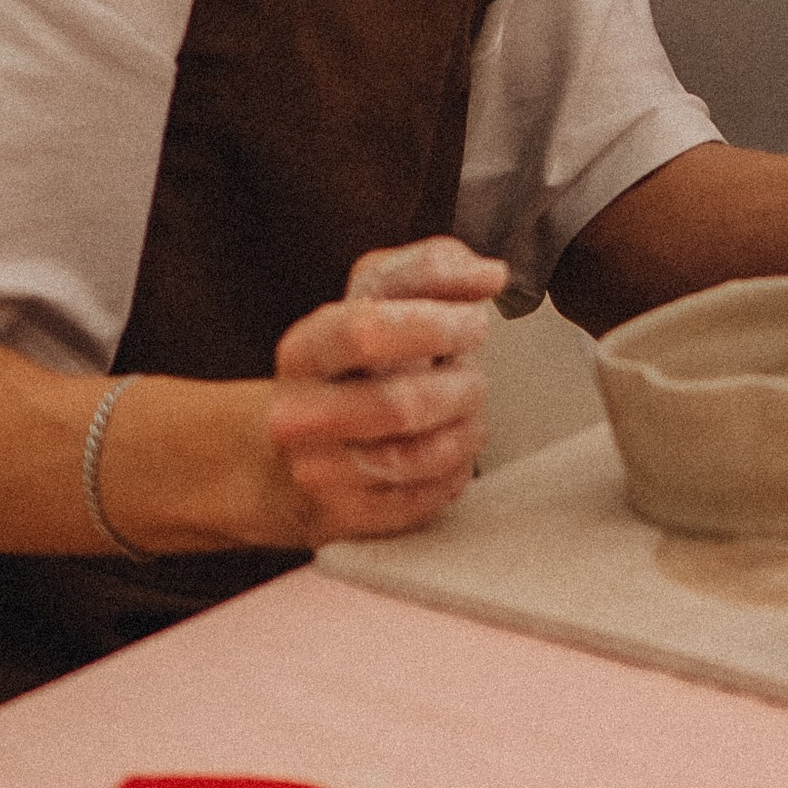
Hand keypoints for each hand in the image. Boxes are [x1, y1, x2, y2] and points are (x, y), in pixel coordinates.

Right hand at [265, 235, 500, 542]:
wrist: (302, 450)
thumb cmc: (357, 365)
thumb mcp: (379, 299)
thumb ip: (432, 269)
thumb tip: (487, 274)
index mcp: (306, 349)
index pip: (368, 331)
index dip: (436, 325)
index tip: (474, 322)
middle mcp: (300, 414)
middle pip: (402, 404)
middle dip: (460, 388)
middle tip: (474, 378)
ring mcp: (319, 473)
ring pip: (420, 456)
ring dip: (465, 429)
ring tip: (466, 412)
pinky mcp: (346, 518)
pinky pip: (426, 498)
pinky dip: (454, 471)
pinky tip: (450, 451)